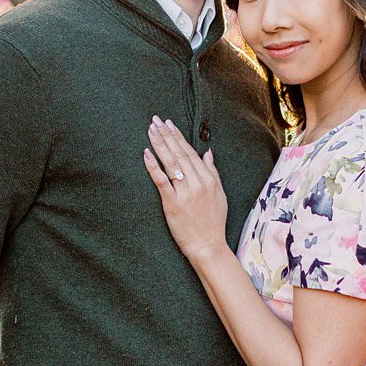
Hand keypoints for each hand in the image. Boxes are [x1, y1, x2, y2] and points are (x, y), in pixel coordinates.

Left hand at [143, 117, 228, 263]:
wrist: (208, 245)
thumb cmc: (213, 221)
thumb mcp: (219, 194)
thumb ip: (213, 172)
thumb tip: (207, 153)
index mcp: (209, 179)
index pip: (190, 152)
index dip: (178, 137)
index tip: (169, 124)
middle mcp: (198, 183)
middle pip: (179, 153)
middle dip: (167, 135)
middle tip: (155, 120)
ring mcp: (185, 192)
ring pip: (171, 163)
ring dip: (159, 144)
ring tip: (150, 130)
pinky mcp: (172, 203)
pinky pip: (161, 180)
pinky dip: (153, 166)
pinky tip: (146, 153)